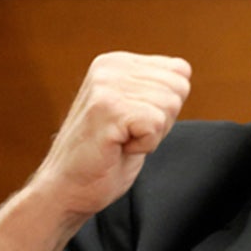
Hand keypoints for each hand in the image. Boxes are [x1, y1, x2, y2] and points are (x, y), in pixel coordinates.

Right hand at [31, 52, 191, 217]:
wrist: (66, 189)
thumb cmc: (105, 156)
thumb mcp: (135, 110)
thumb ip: (156, 88)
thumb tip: (184, 73)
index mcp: (116, 62)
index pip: (180, 72)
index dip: (167, 107)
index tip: (135, 123)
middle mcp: (109, 67)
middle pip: (179, 88)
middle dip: (162, 120)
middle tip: (128, 135)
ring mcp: (106, 86)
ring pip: (170, 105)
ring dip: (152, 134)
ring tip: (121, 140)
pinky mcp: (108, 109)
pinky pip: (156, 124)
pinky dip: (145, 145)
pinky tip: (118, 148)